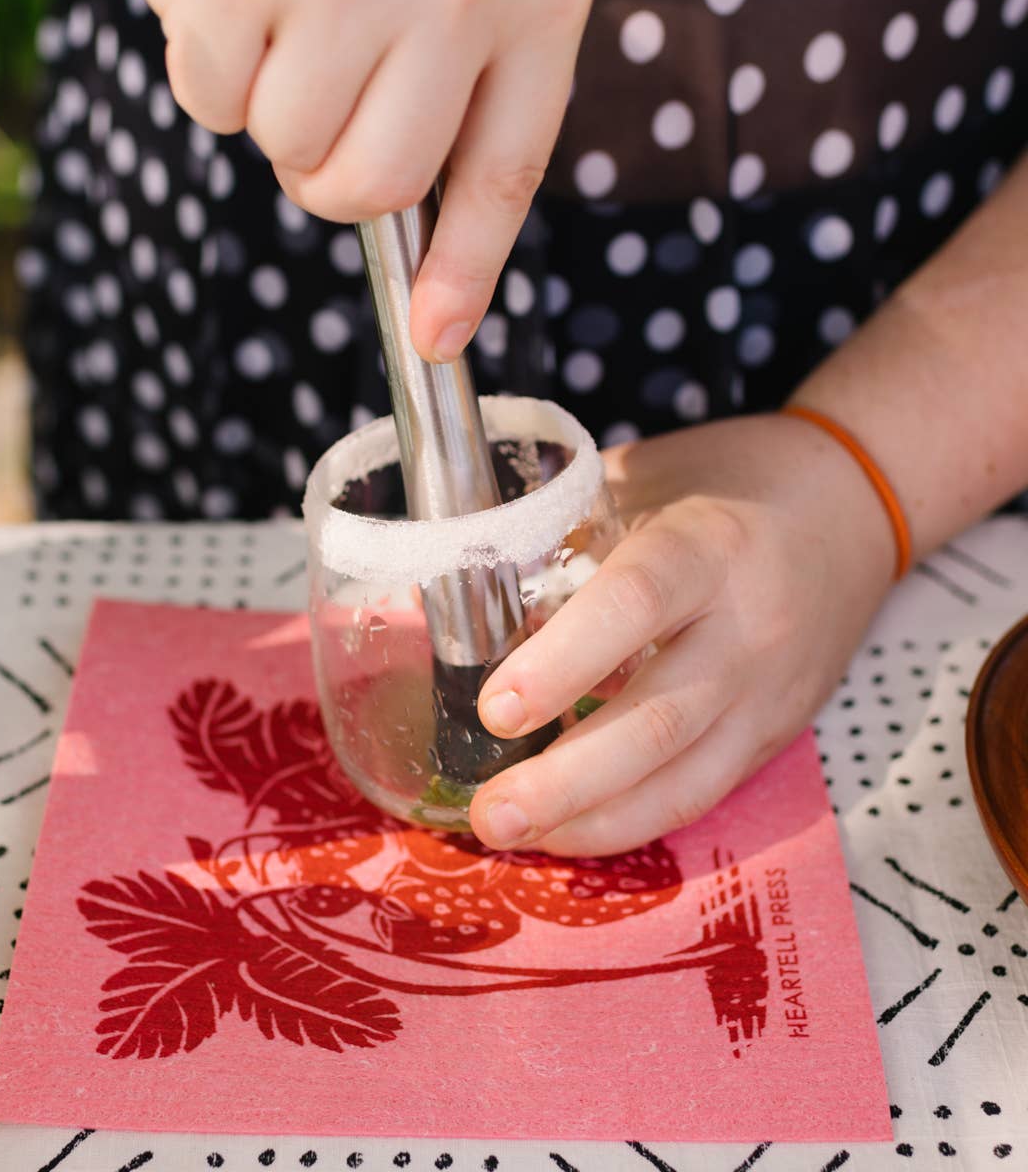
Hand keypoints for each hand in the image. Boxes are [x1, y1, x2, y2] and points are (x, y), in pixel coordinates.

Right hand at [140, 0, 595, 361]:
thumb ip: (468, 67)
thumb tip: (416, 273)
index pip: (502, 170)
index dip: (466, 270)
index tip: (439, 335)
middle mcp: (451, 2)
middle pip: (370, 188)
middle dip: (325, 169)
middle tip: (311, 89)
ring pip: (282, 146)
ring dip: (260, 92)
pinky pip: (208, 94)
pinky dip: (202, 49)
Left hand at [469, 413, 895, 856]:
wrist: (853, 502)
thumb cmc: (723, 482)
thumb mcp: (640, 477)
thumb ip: (562, 530)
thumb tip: (459, 596)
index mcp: (705, 545)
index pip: (634, 606)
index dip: (562, 662)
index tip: (494, 708)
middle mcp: (747, 626)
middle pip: (658, 720)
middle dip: (567, 779)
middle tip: (490, 813)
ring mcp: (770, 691)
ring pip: (685, 778)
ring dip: (593, 820)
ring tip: (513, 835)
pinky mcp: (775, 732)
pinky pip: (703, 791)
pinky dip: (633, 820)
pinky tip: (571, 830)